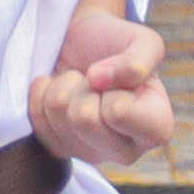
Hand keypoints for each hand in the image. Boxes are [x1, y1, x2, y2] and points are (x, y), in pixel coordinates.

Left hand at [29, 0, 175, 173]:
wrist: (84, 43)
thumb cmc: (118, 43)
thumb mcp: (142, 40)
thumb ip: (137, 59)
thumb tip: (99, 79)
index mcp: (157, 127)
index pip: (118, 113)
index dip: (111, 86)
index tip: (120, 76)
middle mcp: (128, 150)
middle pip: (83, 119)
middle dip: (83, 86)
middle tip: (95, 78)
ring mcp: (91, 153)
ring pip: (58, 115)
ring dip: (64, 86)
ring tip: (81, 81)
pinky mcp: (60, 150)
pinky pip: (37, 120)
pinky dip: (43, 93)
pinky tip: (61, 89)